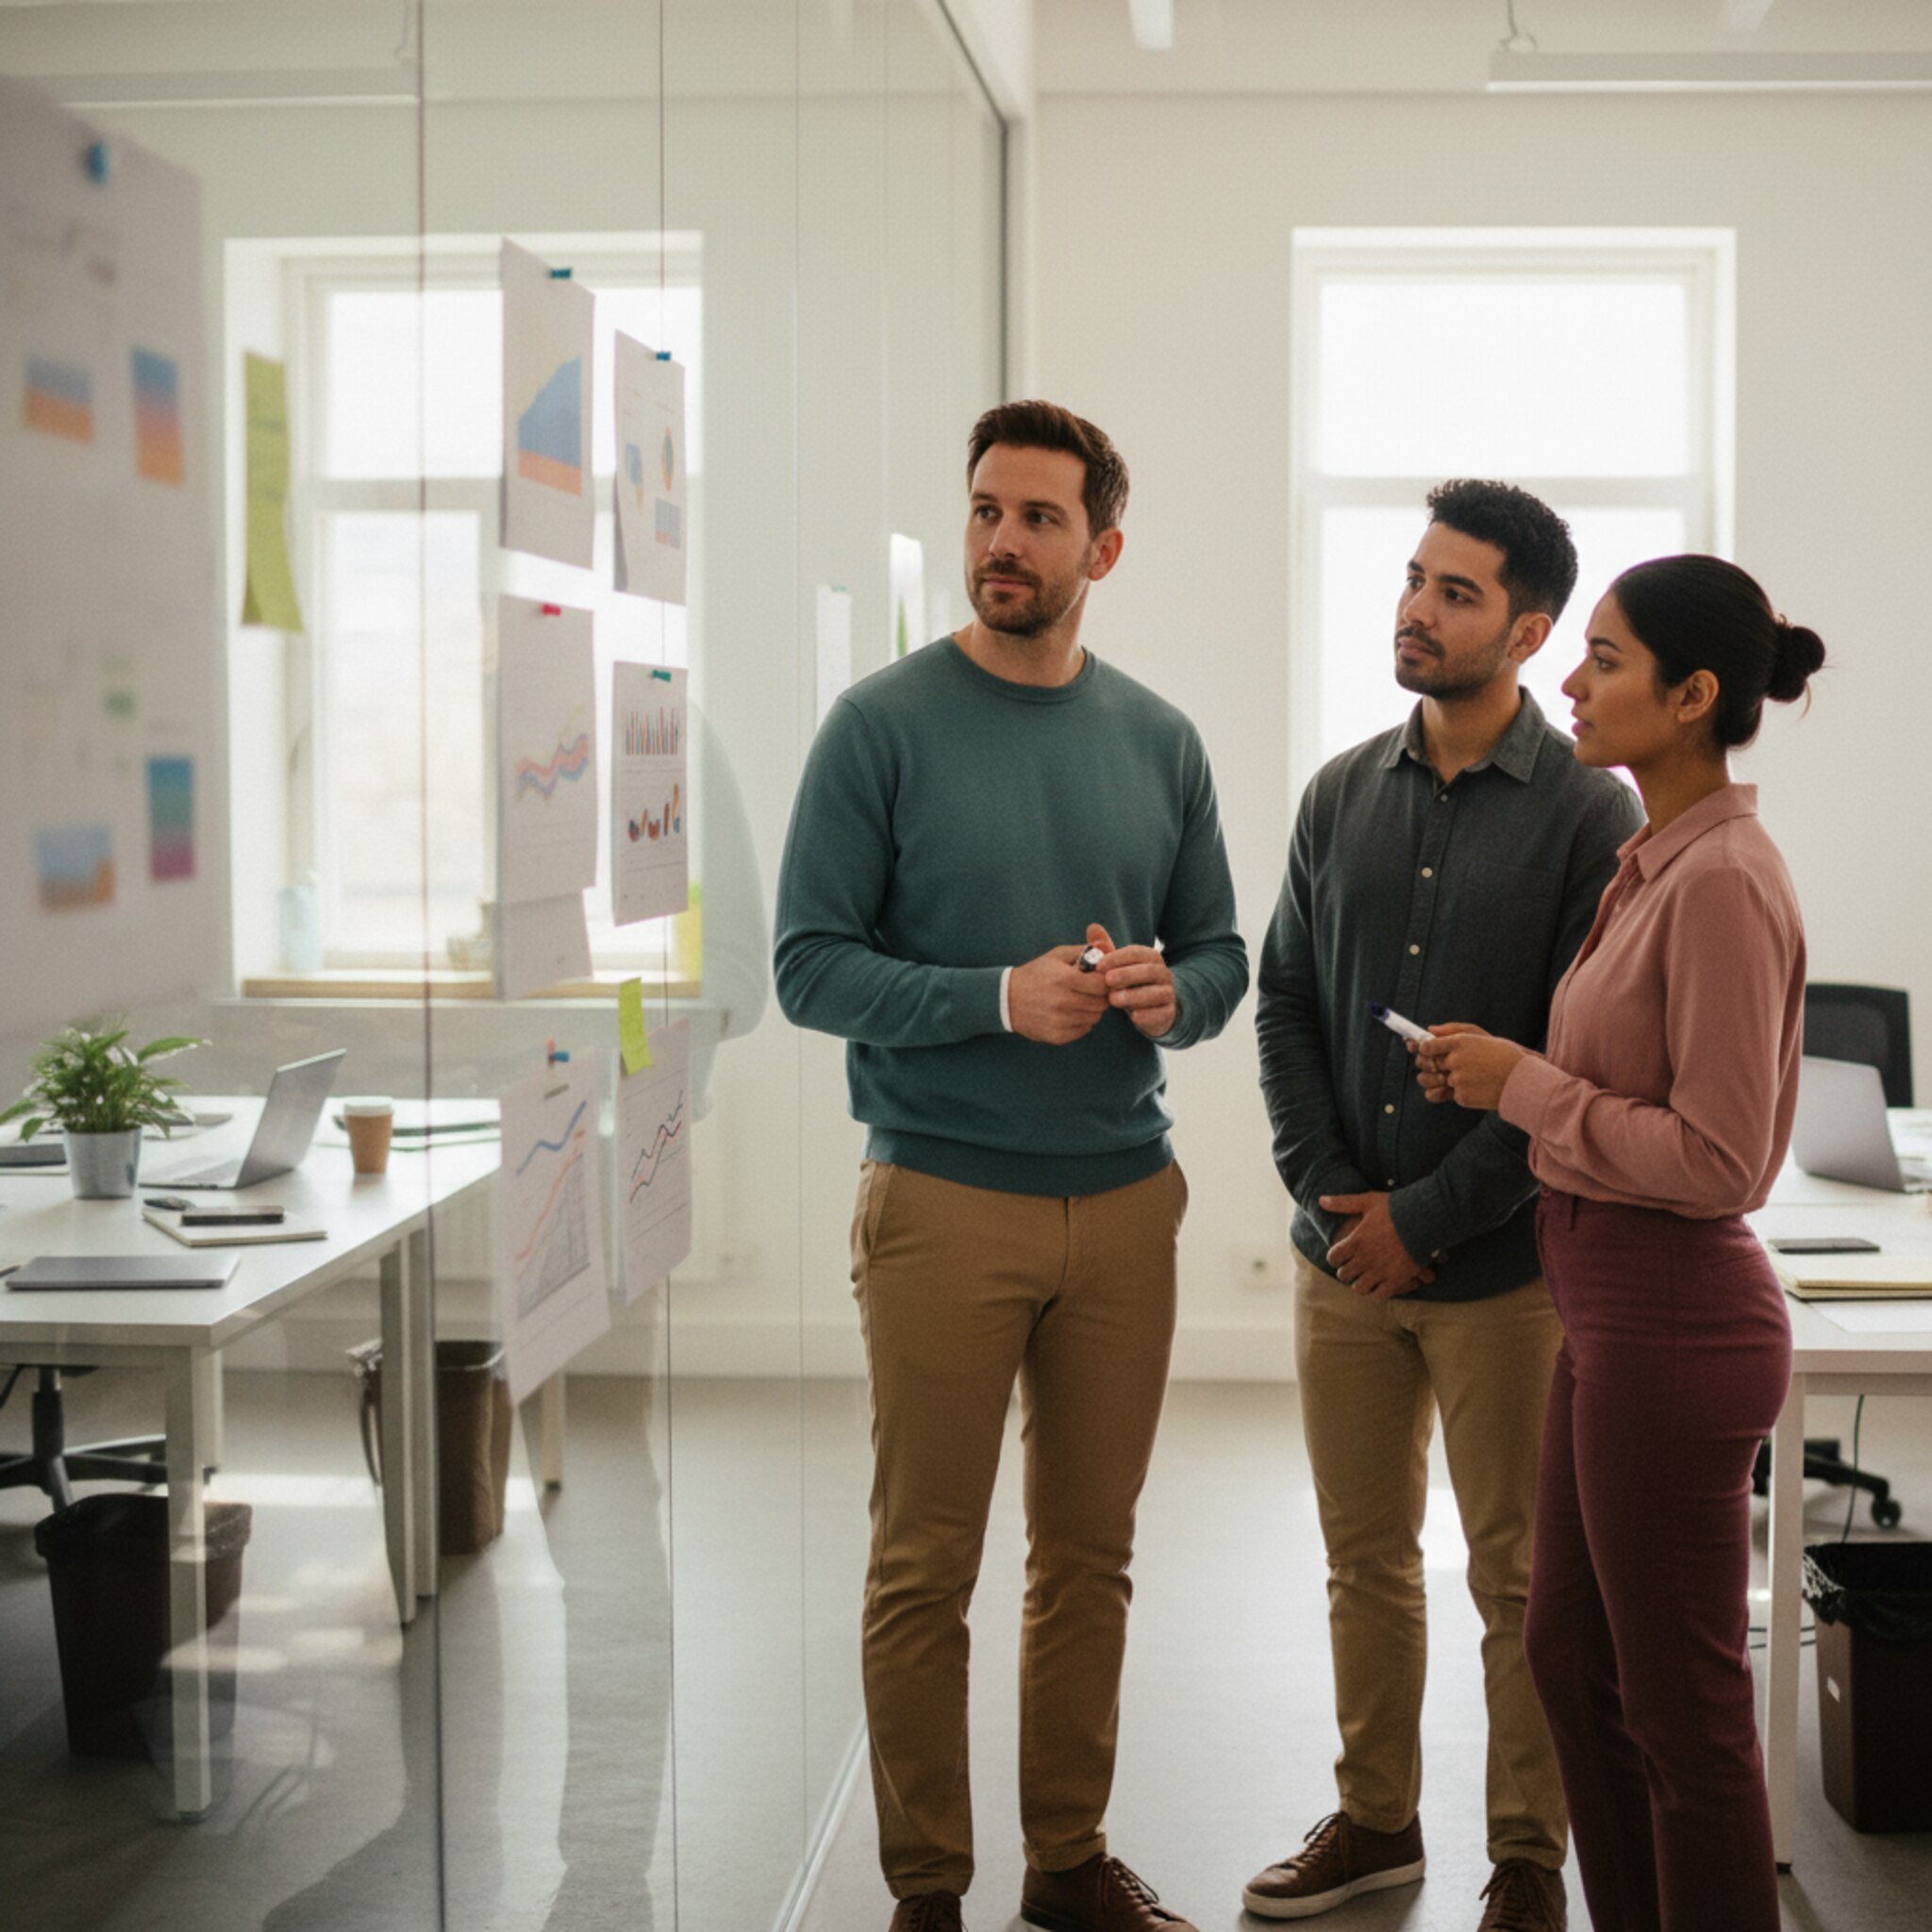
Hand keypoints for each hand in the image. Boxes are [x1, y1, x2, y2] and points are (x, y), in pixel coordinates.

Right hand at [1009, 941, 1112, 1043]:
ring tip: (1077, 1000)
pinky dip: (1081, 1021)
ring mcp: (1061, 1021)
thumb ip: (1084, 950)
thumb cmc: (1036, 974)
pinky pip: (1084, 1029)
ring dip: (1091, 1009)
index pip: (1103, 984)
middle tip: (1089, 990)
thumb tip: (1107, 947)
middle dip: (1099, 996)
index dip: (1104, 981)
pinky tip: (1068, 1012)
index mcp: (1065, 979)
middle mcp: (1063, 1002)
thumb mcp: (1057, 956)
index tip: (1098, 979)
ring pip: (1095, 1017)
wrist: (1007, 1000)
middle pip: (1102, 1003)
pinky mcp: (1058, 1036)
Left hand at [1085, 922, 1177, 1038]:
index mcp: (1151, 958)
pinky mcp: (1169, 1013)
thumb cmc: (1130, 982)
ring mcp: (1168, 993)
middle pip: (1149, 971)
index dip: (1117, 958)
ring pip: (1156, 993)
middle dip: (1127, 974)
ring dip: (1135, 996)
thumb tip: (1092, 926)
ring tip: (1113, 1000)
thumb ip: (1106, 949)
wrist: (1152, 1007)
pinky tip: (1134, 1017)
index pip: (1136, 953)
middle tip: (1107, 980)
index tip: (1098, 966)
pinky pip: (1162, 1013)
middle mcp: (1163, 973)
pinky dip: (1149, 1015)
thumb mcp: (1118, 965)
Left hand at [1318, 1191, 1434, 1299]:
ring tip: (1365, 1277)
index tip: (1340, 1256)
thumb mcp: (1367, 1201)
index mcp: (1356, 1241)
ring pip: (1360, 1288)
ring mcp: (1380, 1271)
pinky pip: (1379, 1295)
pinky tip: (1380, 1285)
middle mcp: (1365, 1259)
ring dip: (1360, 1283)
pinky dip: (1377, 1292)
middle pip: (1344, 1275)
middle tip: (1351, 1268)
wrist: (1426, 1219)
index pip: (1333, 1258)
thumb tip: (1320, 1200)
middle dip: (1346, 1271)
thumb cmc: (1396, 1209)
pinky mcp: (1396, 1280)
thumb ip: (1343, 1203)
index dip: (1335, 1257)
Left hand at [1413, 1023, 1526, 1110]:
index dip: (1426, 1050)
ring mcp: (1457, 1080)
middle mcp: (1455, 1060)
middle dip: (1430, 1065)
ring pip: (1434, 1082)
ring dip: (1440, 1081)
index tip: (1429, 1052)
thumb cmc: (1503, 1055)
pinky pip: (1450, 1095)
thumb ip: (1453, 1031)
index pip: (1427, 1046)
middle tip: (1442, 1066)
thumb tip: (1429, 1030)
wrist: (1524, 1081)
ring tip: (1459, 1079)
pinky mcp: (1461, 1097)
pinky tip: (1476, 1088)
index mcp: (1459, 1042)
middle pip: (1426, 1064)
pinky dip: (1460, 1093)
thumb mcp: (1480, 1037)